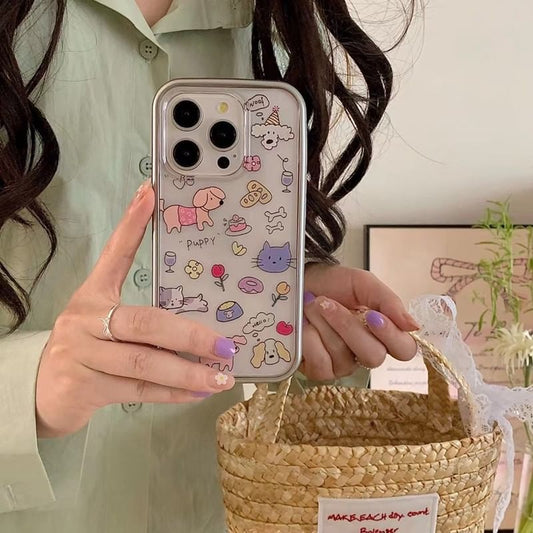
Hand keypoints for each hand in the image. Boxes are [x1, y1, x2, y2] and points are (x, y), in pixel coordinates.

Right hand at [36, 181, 235, 438]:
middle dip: (190, 335)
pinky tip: (200, 391)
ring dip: (188, 371)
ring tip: (222, 375)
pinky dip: (173, 392)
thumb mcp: (105, 323)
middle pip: (144, 322)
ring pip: (144, 362)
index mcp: (93, 296)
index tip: (150, 195)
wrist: (39, 391)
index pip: (115, 254)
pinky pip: (139, 389)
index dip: (131, 225)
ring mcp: (83, 355)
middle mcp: (86, 321)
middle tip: (225, 346)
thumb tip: (194, 317)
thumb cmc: (86, 349)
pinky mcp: (85, 388)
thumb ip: (143, 319)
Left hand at [300, 263, 419, 380]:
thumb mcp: (362, 283)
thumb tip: (414, 326)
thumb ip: (388, 301)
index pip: (404, 350)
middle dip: (347, 326)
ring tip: (311, 306)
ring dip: (324, 326)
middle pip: (373, 357)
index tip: (372, 315)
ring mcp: (343, 365)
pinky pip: (321, 365)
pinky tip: (304, 326)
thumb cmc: (332, 284)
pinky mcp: (319, 371)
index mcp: (383, 333)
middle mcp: (366, 352)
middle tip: (326, 302)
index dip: (391, 336)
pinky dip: (309, 340)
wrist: (299, 282)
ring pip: (344, 359)